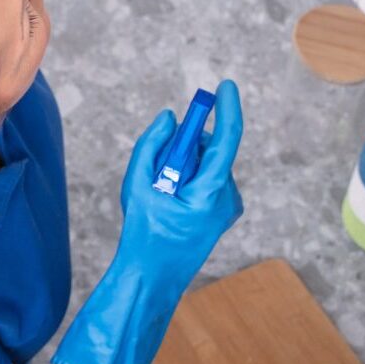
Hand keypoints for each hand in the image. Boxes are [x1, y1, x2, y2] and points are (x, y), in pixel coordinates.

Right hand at [51, 80, 244, 363]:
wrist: (153, 277)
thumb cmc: (144, 233)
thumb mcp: (137, 184)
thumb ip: (152, 145)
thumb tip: (170, 118)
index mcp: (211, 191)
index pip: (227, 139)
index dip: (227, 109)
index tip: (226, 86)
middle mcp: (228, 197)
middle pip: (211, 151)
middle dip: (186, 145)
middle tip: (158, 162)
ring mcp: (228, 206)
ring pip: (207, 164)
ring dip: (183, 164)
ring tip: (158, 189)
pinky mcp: (221, 211)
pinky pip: (207, 179)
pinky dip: (187, 176)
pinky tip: (168, 198)